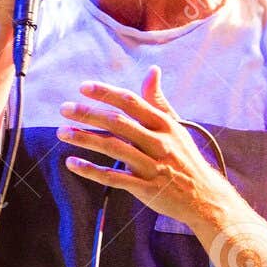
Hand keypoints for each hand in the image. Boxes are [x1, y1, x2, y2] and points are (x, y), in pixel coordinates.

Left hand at [57, 66, 230, 229]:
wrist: (204, 196)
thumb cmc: (184, 156)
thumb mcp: (175, 126)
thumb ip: (158, 100)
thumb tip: (152, 70)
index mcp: (164, 124)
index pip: (131, 102)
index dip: (106, 93)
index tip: (83, 87)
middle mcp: (158, 142)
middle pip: (119, 123)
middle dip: (89, 113)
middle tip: (64, 108)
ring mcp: (152, 166)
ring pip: (113, 148)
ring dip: (85, 138)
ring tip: (62, 132)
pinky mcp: (145, 188)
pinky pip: (113, 178)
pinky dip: (91, 170)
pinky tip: (72, 163)